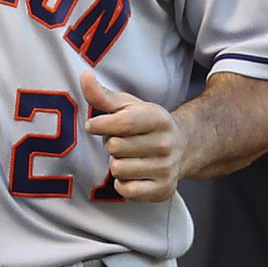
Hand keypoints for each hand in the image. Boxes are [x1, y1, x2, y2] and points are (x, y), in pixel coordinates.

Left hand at [82, 70, 187, 202]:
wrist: (182, 147)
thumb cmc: (145, 124)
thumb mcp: (126, 105)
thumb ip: (102, 95)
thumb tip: (84, 75)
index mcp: (158, 118)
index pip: (122, 123)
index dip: (101, 125)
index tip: (93, 126)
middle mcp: (166, 144)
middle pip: (115, 147)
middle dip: (110, 144)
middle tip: (122, 142)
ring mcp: (167, 169)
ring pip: (118, 169)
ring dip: (116, 164)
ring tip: (129, 157)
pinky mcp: (164, 190)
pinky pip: (127, 191)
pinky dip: (122, 184)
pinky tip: (133, 174)